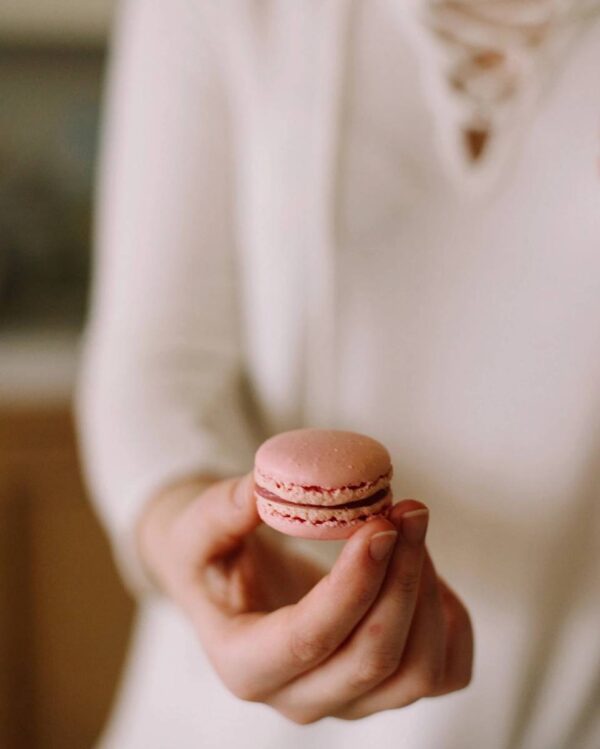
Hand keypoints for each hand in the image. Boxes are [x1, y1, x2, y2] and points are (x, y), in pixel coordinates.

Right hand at [139, 473, 472, 723]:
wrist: (231, 581)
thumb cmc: (211, 556)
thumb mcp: (195, 528)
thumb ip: (221, 511)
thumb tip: (266, 488)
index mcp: (243, 665)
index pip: (308, 640)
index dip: (352, 585)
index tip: (378, 527)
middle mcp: (298, 697)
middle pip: (372, 659)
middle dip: (402, 578)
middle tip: (407, 510)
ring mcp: (348, 699)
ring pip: (417, 672)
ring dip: (427, 592)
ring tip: (412, 525)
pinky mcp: (384, 686)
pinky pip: (445, 674)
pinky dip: (452, 623)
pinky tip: (426, 570)